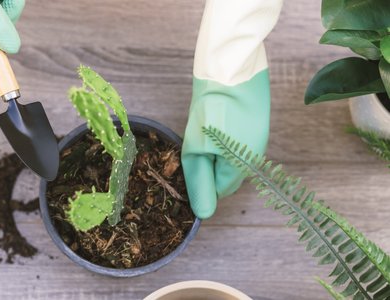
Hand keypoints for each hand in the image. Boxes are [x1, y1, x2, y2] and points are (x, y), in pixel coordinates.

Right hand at [182, 0, 281, 218]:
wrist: (232, 69)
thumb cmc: (234, 114)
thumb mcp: (238, 155)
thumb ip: (227, 181)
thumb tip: (218, 197)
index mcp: (193, 161)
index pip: (200, 196)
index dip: (209, 205)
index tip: (213, 213)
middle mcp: (195, 151)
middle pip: (212, 180)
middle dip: (226, 181)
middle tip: (241, 167)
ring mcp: (204, 137)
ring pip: (220, 164)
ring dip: (234, 164)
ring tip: (245, 146)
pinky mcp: (214, 126)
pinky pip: (224, 148)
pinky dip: (236, 150)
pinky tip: (245, 137)